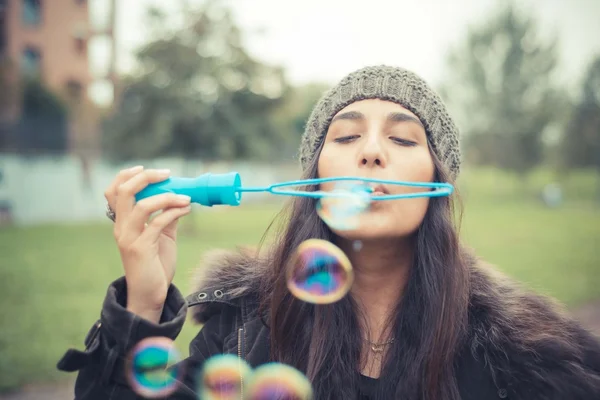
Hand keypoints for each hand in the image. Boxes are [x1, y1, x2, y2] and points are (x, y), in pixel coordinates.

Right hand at [104, 166, 191, 322]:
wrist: (150, 294)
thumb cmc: (155, 265)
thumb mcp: (162, 236)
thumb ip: (166, 217)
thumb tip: (180, 198)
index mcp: (122, 222)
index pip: (113, 191)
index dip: (127, 175)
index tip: (147, 169)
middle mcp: (121, 227)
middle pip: (123, 191)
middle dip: (145, 177)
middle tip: (167, 174)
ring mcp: (129, 238)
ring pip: (142, 205)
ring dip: (167, 196)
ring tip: (185, 197)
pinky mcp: (141, 249)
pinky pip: (158, 223)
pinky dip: (174, 212)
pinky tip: (186, 209)